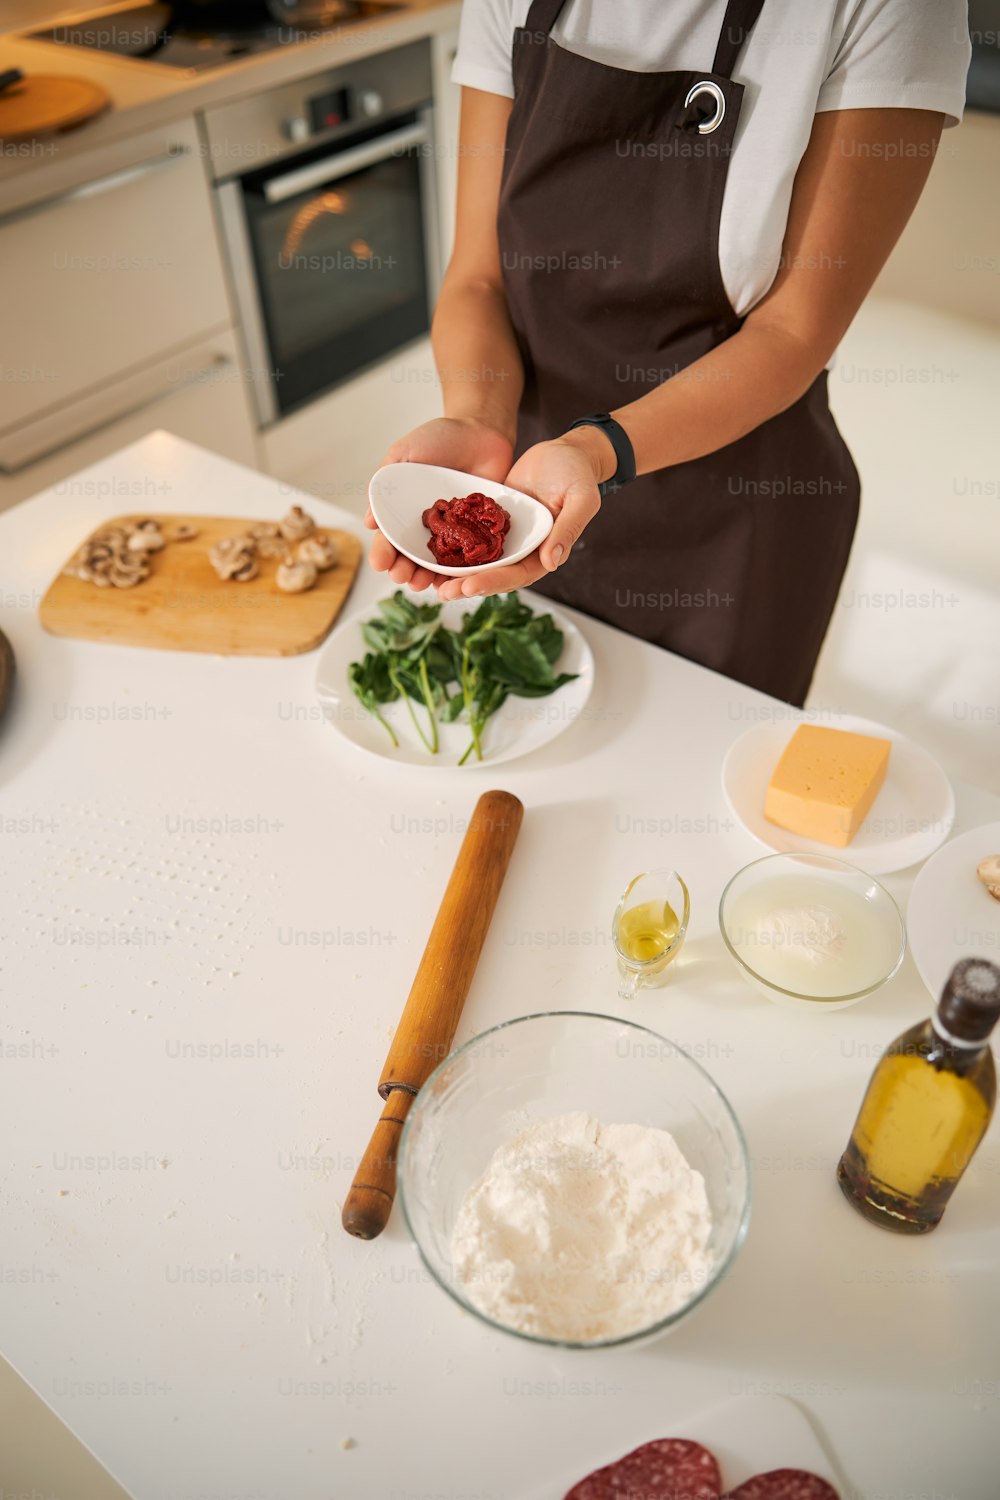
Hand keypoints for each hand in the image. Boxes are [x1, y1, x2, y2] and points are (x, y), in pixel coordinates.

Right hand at [365, 417, 513, 591]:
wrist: (483, 429)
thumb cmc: (441, 437)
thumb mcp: (405, 452)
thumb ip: (386, 482)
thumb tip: (369, 522)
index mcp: (405, 512)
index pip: (390, 540)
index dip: (383, 553)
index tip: (381, 562)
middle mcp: (427, 528)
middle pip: (412, 558)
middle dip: (403, 571)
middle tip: (402, 576)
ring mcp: (454, 533)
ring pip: (438, 565)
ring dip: (428, 579)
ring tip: (422, 584)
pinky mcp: (480, 535)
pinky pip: (471, 560)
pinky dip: (463, 574)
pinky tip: (456, 583)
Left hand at [434, 428, 610, 601]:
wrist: (566, 453)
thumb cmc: (578, 473)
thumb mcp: (581, 498)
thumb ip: (568, 528)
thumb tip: (551, 562)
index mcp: (546, 552)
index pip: (518, 575)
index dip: (493, 582)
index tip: (470, 587)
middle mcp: (524, 550)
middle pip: (494, 575)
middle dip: (468, 585)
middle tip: (444, 592)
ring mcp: (507, 538)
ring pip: (480, 562)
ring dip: (457, 574)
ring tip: (432, 584)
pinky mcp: (493, 523)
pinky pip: (472, 539)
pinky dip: (454, 547)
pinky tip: (432, 552)